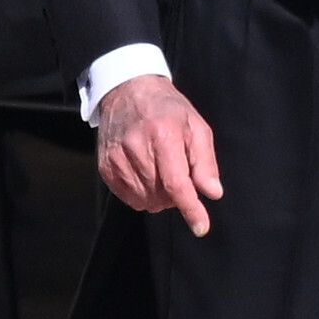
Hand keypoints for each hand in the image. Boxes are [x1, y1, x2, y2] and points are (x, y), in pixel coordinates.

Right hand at [96, 73, 222, 234]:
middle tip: (178, 173)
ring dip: (159, 196)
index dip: (190, 209)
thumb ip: (205, 162)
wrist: (128, 91)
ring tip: (161, 171)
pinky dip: (142, 194)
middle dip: (176, 195)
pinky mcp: (105, 166)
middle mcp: (136, 148)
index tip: (201, 227)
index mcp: (163, 135)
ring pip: (145, 200)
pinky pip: (128, 198)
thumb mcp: (196, 127)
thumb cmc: (168, 110)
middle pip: (162, 195)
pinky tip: (146, 175)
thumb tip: (212, 192)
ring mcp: (117, 158)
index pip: (177, 183)